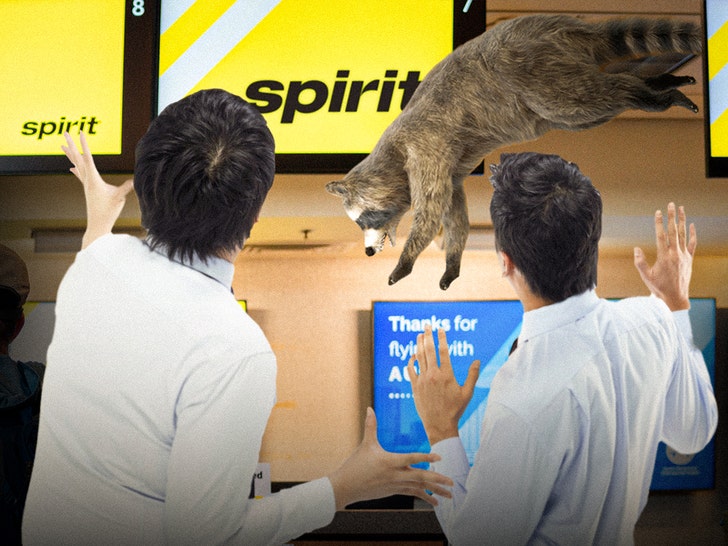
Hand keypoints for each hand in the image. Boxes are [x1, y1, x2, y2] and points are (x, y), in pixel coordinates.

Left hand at [62, 132, 133, 248]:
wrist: (98, 224)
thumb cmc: (108, 211)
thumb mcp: (119, 198)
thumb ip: (126, 188)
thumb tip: (135, 180)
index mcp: (93, 179)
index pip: (88, 157)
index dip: (84, 144)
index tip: (81, 132)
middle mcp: (87, 179)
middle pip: (77, 158)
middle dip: (72, 144)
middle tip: (65, 132)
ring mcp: (86, 184)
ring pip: (76, 165)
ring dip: (71, 155)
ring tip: (63, 145)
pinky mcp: (88, 189)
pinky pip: (79, 175)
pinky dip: (75, 169)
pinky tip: (70, 167)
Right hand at [327, 407, 452, 509]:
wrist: (346, 486)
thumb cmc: (355, 464)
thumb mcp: (365, 444)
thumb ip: (370, 426)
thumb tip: (369, 408)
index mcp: (390, 461)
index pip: (411, 458)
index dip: (425, 458)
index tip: (439, 457)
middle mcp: (395, 474)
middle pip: (420, 477)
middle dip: (438, 480)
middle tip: (453, 482)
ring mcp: (396, 485)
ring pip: (419, 488)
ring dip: (435, 491)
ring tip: (450, 495)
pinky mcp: (394, 491)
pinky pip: (413, 494)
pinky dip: (425, 497)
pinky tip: (436, 502)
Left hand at [407, 327, 479, 445]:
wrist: (439, 425)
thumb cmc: (455, 410)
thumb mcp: (467, 393)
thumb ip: (472, 375)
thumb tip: (478, 361)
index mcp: (447, 375)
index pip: (443, 351)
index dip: (441, 338)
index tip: (441, 328)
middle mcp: (433, 375)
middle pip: (429, 350)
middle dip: (428, 335)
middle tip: (427, 325)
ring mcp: (422, 380)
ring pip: (419, 357)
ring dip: (419, 344)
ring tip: (419, 335)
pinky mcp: (415, 386)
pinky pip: (411, 370)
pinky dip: (411, 361)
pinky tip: (413, 355)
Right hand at [634, 203, 695, 310]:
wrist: (675, 297)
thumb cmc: (658, 287)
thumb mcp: (645, 276)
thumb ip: (640, 262)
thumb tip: (636, 249)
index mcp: (664, 256)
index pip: (661, 235)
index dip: (659, 223)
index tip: (658, 212)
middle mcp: (675, 254)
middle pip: (673, 231)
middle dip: (672, 216)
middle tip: (670, 204)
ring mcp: (684, 256)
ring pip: (683, 234)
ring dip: (682, 221)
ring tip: (681, 209)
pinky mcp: (689, 259)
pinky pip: (692, 244)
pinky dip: (692, 234)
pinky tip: (692, 225)